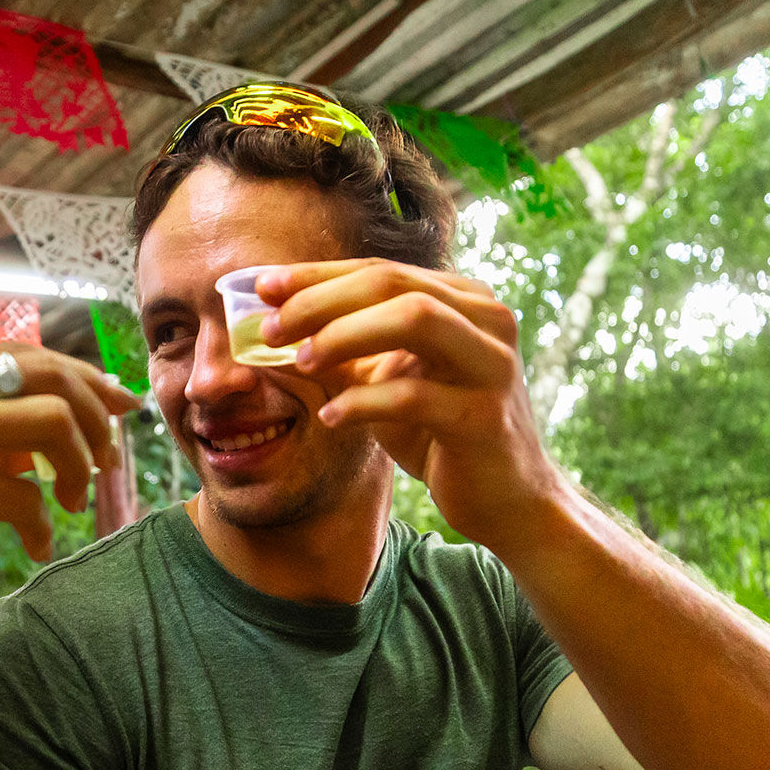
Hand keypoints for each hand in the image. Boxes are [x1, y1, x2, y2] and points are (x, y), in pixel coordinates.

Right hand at [0, 341, 138, 614]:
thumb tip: (53, 422)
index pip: (27, 351)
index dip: (86, 379)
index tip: (118, 409)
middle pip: (49, 374)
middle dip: (95, 417)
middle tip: (105, 463)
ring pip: (49, 422)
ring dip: (78, 465)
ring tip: (73, 502)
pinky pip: (21, 497)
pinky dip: (42, 524)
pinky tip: (37, 545)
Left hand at [260, 260, 561, 551]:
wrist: (506, 499)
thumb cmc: (441, 434)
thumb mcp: (388, 381)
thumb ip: (346, 350)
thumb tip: (273, 325)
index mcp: (464, 300)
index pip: (379, 270)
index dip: (316, 276)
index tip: (262, 287)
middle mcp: (486, 319)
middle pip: (392, 282)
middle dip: (321, 301)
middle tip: (272, 328)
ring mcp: (492, 364)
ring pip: (413, 318)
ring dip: (345, 335)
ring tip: (302, 362)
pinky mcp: (485, 416)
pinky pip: (414, 396)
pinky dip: (363, 402)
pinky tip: (331, 418)